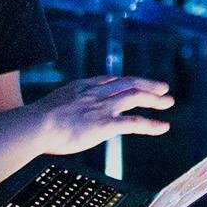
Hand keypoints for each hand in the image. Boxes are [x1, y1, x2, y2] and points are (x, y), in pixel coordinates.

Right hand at [31, 75, 173, 155]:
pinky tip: (163, 126)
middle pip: (128, 84)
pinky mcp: (106, 124)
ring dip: (155, 99)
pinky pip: (135, 123)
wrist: (37, 124)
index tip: (134, 83)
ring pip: (136, 97)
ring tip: (169, 102)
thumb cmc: (37, 120)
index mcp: (83, 86)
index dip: (124, 82)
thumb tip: (57, 114)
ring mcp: (103, 107)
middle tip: (163, 88)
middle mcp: (96, 93)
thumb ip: (61, 106)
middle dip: (147, 85)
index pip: (109, 80)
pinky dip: (152, 124)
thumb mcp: (50, 104)